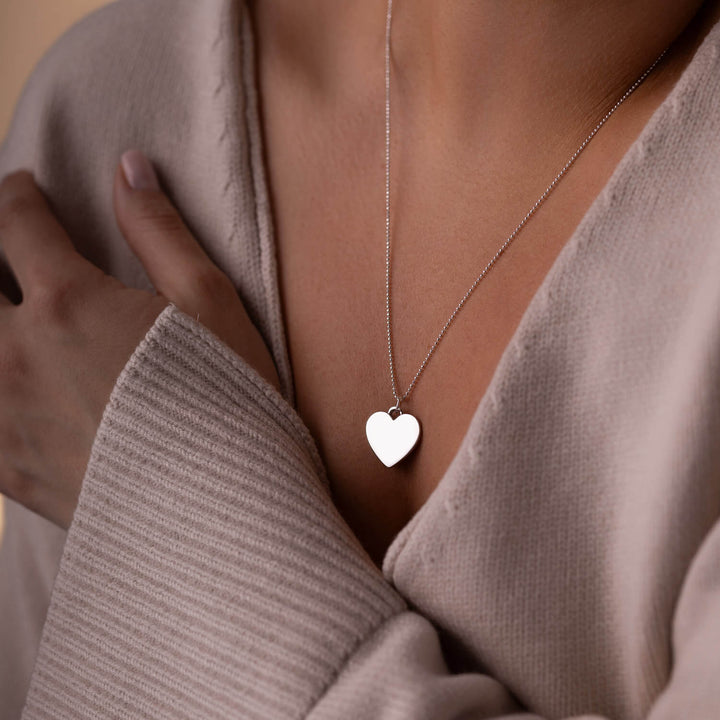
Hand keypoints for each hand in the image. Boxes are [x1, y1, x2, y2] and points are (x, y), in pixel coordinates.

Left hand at [0, 151, 280, 528]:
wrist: (219, 509)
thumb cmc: (225, 399)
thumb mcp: (208, 302)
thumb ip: (158, 231)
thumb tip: (128, 167)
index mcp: (69, 302)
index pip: (17, 222)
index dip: (18, 195)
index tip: (27, 190)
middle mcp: (17, 354)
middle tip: (3, 254)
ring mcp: (1, 414)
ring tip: (9, 318)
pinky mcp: (5, 468)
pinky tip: (8, 388)